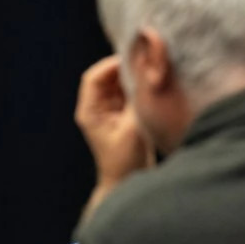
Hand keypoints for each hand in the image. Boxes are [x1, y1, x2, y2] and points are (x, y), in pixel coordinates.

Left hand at [74, 56, 154, 193]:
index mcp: (90, 111)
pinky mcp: (124, 114)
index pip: (94, 77)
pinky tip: (154, 85)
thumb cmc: (125, 162)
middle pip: (108, 76)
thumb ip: (137, 102)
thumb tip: (146, 75)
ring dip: (135, 77)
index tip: (134, 60)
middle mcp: (97, 107)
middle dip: (126, 68)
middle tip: (147, 62)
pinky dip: (140, 87)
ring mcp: (110, 110)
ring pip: (120, 83)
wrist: (127, 183)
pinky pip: (130, 92)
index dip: (111, 65)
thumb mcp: (132, 130)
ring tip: (153, 71)